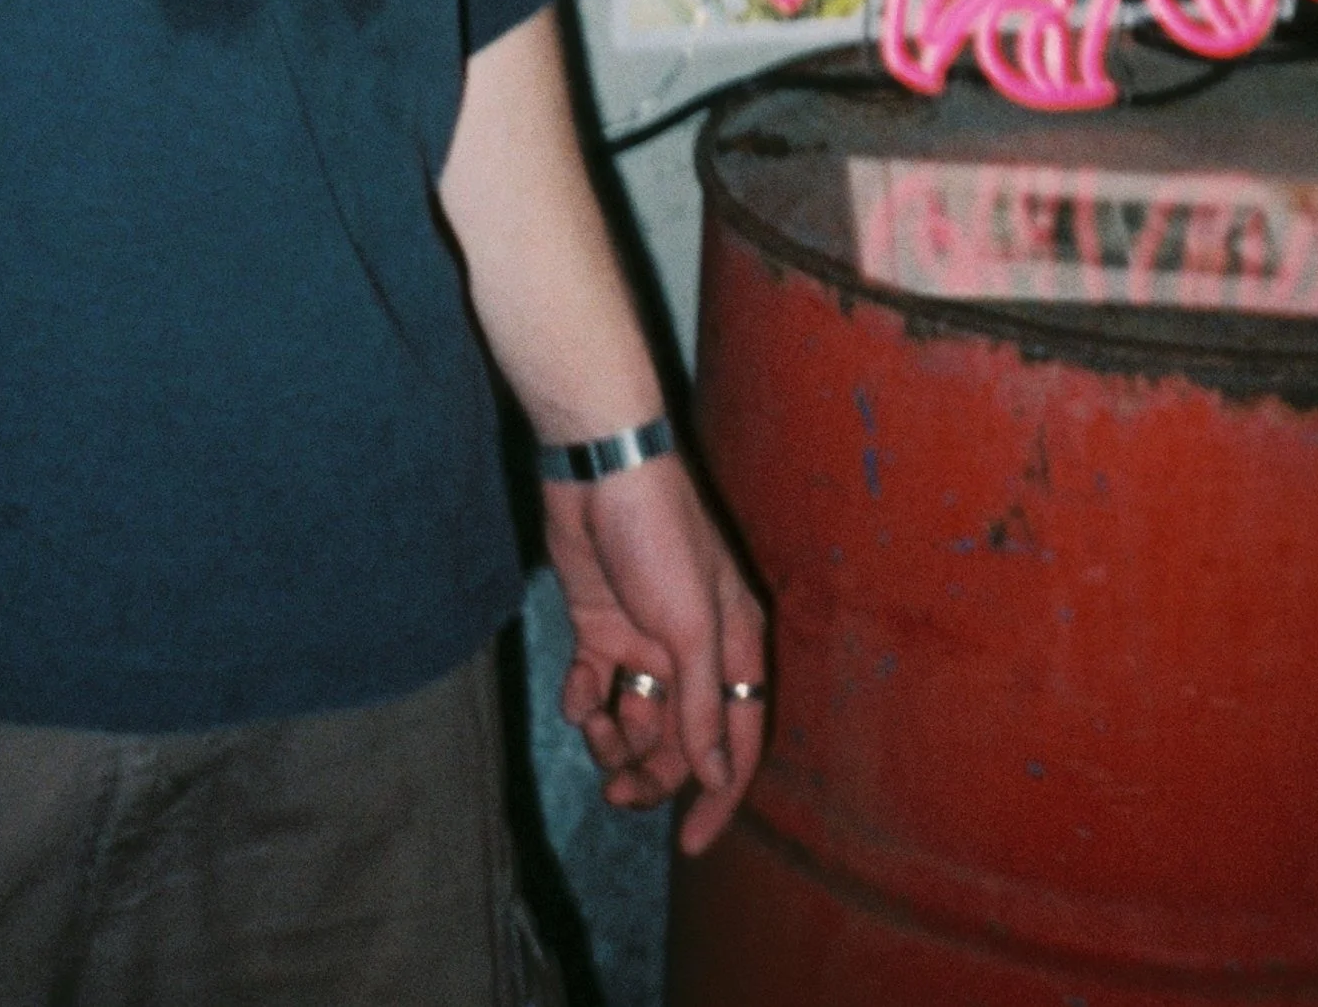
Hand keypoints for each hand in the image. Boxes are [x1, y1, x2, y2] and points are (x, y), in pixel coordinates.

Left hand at [544, 456, 768, 858]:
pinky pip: (598, 688)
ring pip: (638, 720)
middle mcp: (695, 651)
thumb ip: (704, 703)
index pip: (737, 739)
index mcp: (733, 647)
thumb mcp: (690, 625)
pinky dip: (585, 699)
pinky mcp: (601, 627)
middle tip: (616, 795)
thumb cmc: (659, 539)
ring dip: (615, 738)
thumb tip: (718, 776)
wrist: (597, 472)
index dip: (719, 796)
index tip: (690, 846)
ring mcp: (646, 640)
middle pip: (682, 740)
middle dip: (651, 773)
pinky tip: (580, 686)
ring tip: (595, 726)